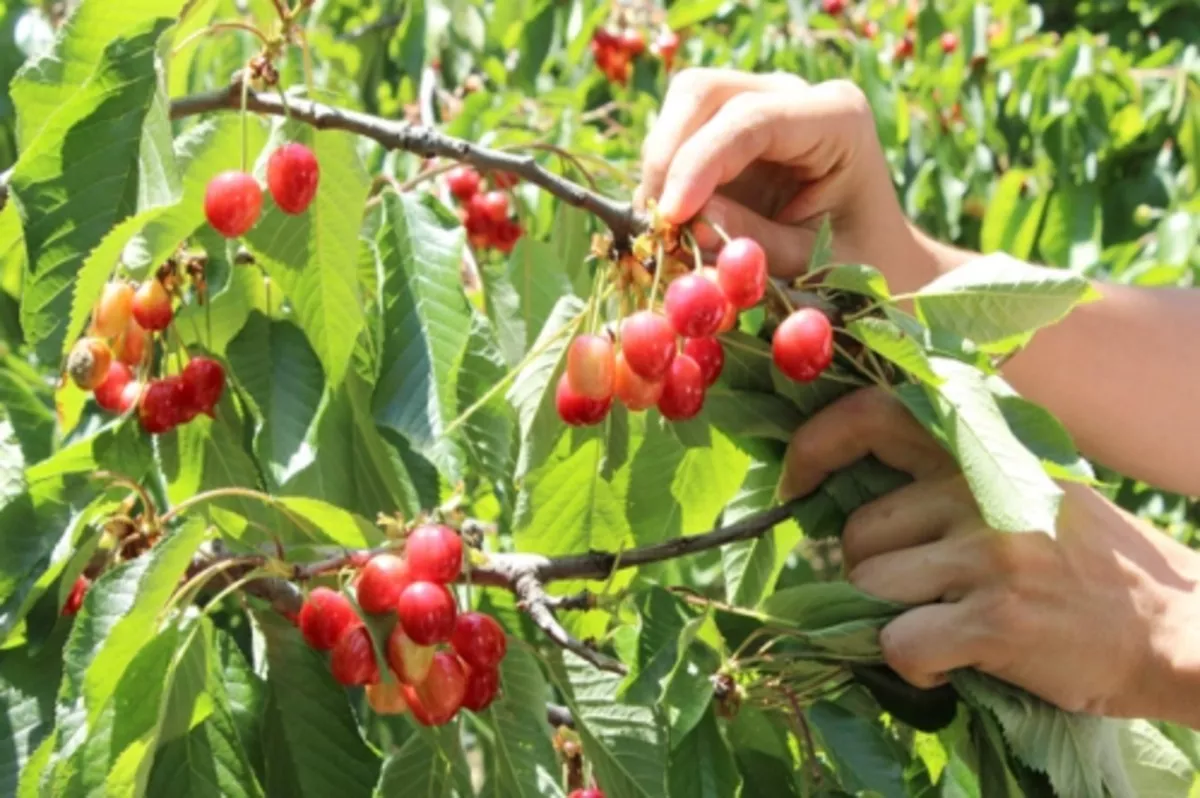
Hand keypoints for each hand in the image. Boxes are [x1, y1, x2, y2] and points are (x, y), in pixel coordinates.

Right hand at [637, 69, 964, 292]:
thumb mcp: (817, 265)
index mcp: (837, 119)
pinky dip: (665, 179)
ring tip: (663, 230)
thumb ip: (759, 244)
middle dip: (669, 154)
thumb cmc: (862, 264)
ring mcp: (760, 105)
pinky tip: (671, 224)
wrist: (877, 259)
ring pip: (683, 108)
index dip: (699, 163)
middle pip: (704, 93)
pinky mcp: (732, 130)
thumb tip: (691, 224)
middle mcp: (796, 97)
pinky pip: (681, 137)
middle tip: (656, 222)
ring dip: (660, 167)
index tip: (670, 215)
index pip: (750, 120)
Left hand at [778, 387, 1199, 726]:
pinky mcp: (996, 618)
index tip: (795, 483)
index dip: (816, 445)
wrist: (1178, 627)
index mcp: (984, 447)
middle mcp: (981, 487)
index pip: (873, 413)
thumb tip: (839, 485)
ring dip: (893, 618)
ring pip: (870, 586)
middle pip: (857, 531)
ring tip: (951, 623)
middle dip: (870, 571)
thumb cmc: (1087, 560)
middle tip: (924, 592)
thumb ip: (946, 470)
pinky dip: (914, 665)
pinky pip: (899, 643)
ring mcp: (989, 550)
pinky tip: (955, 661)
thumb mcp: (1026, 482)